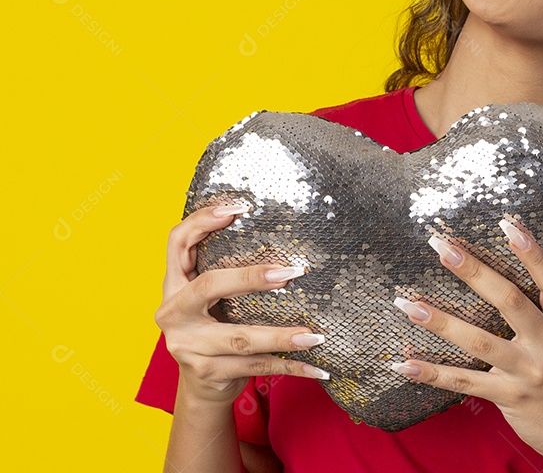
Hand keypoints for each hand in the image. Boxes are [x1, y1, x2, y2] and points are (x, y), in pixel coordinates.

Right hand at [154, 203, 331, 405]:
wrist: (201, 388)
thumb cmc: (214, 329)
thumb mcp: (212, 299)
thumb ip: (227, 271)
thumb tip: (284, 242)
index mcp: (173, 286)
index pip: (177, 242)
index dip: (203, 220)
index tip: (240, 207)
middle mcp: (173, 314)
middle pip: (209, 286)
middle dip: (251, 277)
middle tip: (291, 271)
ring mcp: (187, 346)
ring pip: (240, 337)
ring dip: (281, 336)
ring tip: (315, 334)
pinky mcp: (207, 373)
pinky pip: (256, 366)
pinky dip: (291, 367)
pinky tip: (318, 368)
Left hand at [390, 214, 542, 466]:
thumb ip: (540, 312)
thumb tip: (497, 275)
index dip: (532, 251)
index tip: (506, 222)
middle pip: (509, 300)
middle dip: (472, 271)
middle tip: (441, 246)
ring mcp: (530, 372)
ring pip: (480, 342)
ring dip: (440, 321)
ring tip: (407, 303)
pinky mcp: (510, 398)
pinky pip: (465, 382)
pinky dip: (432, 374)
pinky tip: (404, 364)